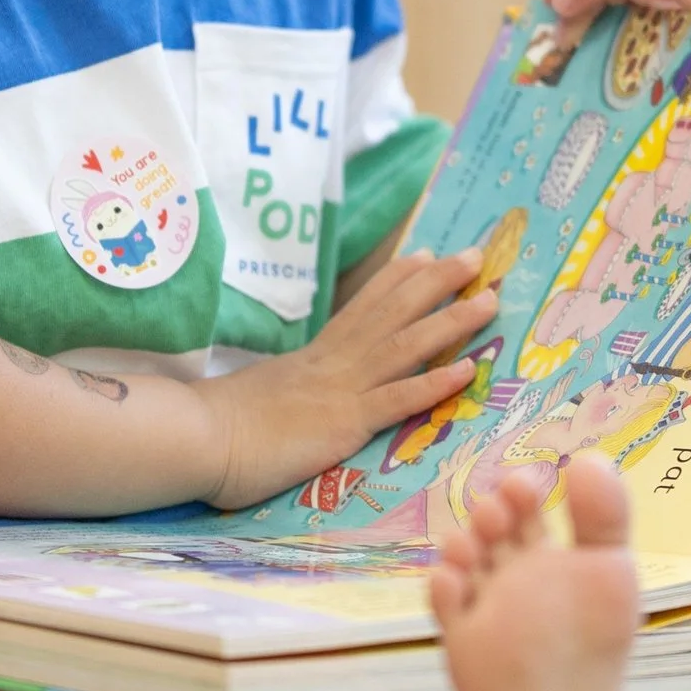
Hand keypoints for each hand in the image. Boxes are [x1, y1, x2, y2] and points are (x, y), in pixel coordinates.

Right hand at [197, 246, 494, 507]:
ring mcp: (343, 387)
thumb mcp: (267, 393)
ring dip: (452, 321)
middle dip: (439, 282)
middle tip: (476, 256)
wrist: (200, 437)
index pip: (366, 305)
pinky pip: (398, 398)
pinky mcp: (345, 422)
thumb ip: (293, 387)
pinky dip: (434, 382)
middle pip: (395, 310)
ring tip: (490, 301)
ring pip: (407, 344)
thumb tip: (299, 390)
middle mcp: (336, 360)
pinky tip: (468, 369)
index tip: (428, 254)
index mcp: (317, 353)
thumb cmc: (224, 424)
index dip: (400, 278)